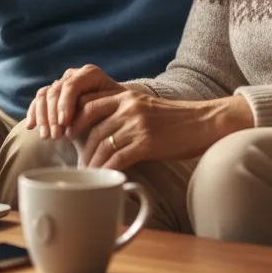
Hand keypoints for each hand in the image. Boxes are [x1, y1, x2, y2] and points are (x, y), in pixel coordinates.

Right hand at [24, 64, 126, 139]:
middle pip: (55, 91)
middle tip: (55, 136)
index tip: (64, 124)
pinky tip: (30, 127)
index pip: (71, 86)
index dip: (65, 104)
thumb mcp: (112, 111)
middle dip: (53, 115)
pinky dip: (33, 113)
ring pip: (44, 95)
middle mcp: (73, 75)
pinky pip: (38, 100)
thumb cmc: (116, 114)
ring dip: (42, 117)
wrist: (112, 116)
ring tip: (45, 137)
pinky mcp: (52, 94)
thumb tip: (84, 120)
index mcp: (90, 74)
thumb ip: (98, 111)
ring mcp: (61, 83)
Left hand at [75, 92, 253, 170]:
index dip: (74, 120)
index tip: (67, 135)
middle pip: (92, 126)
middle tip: (77, 161)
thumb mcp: (146, 108)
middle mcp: (129, 107)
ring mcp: (137, 124)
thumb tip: (101, 133)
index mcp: (126, 95)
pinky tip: (105, 177)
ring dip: (92, 162)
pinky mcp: (147, 142)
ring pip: (102, 144)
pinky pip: (118, 157)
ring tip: (89, 173)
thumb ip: (124, 114)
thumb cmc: (175, 121)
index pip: (88, 104)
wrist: (204, 123)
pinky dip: (108, 169)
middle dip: (80, 146)